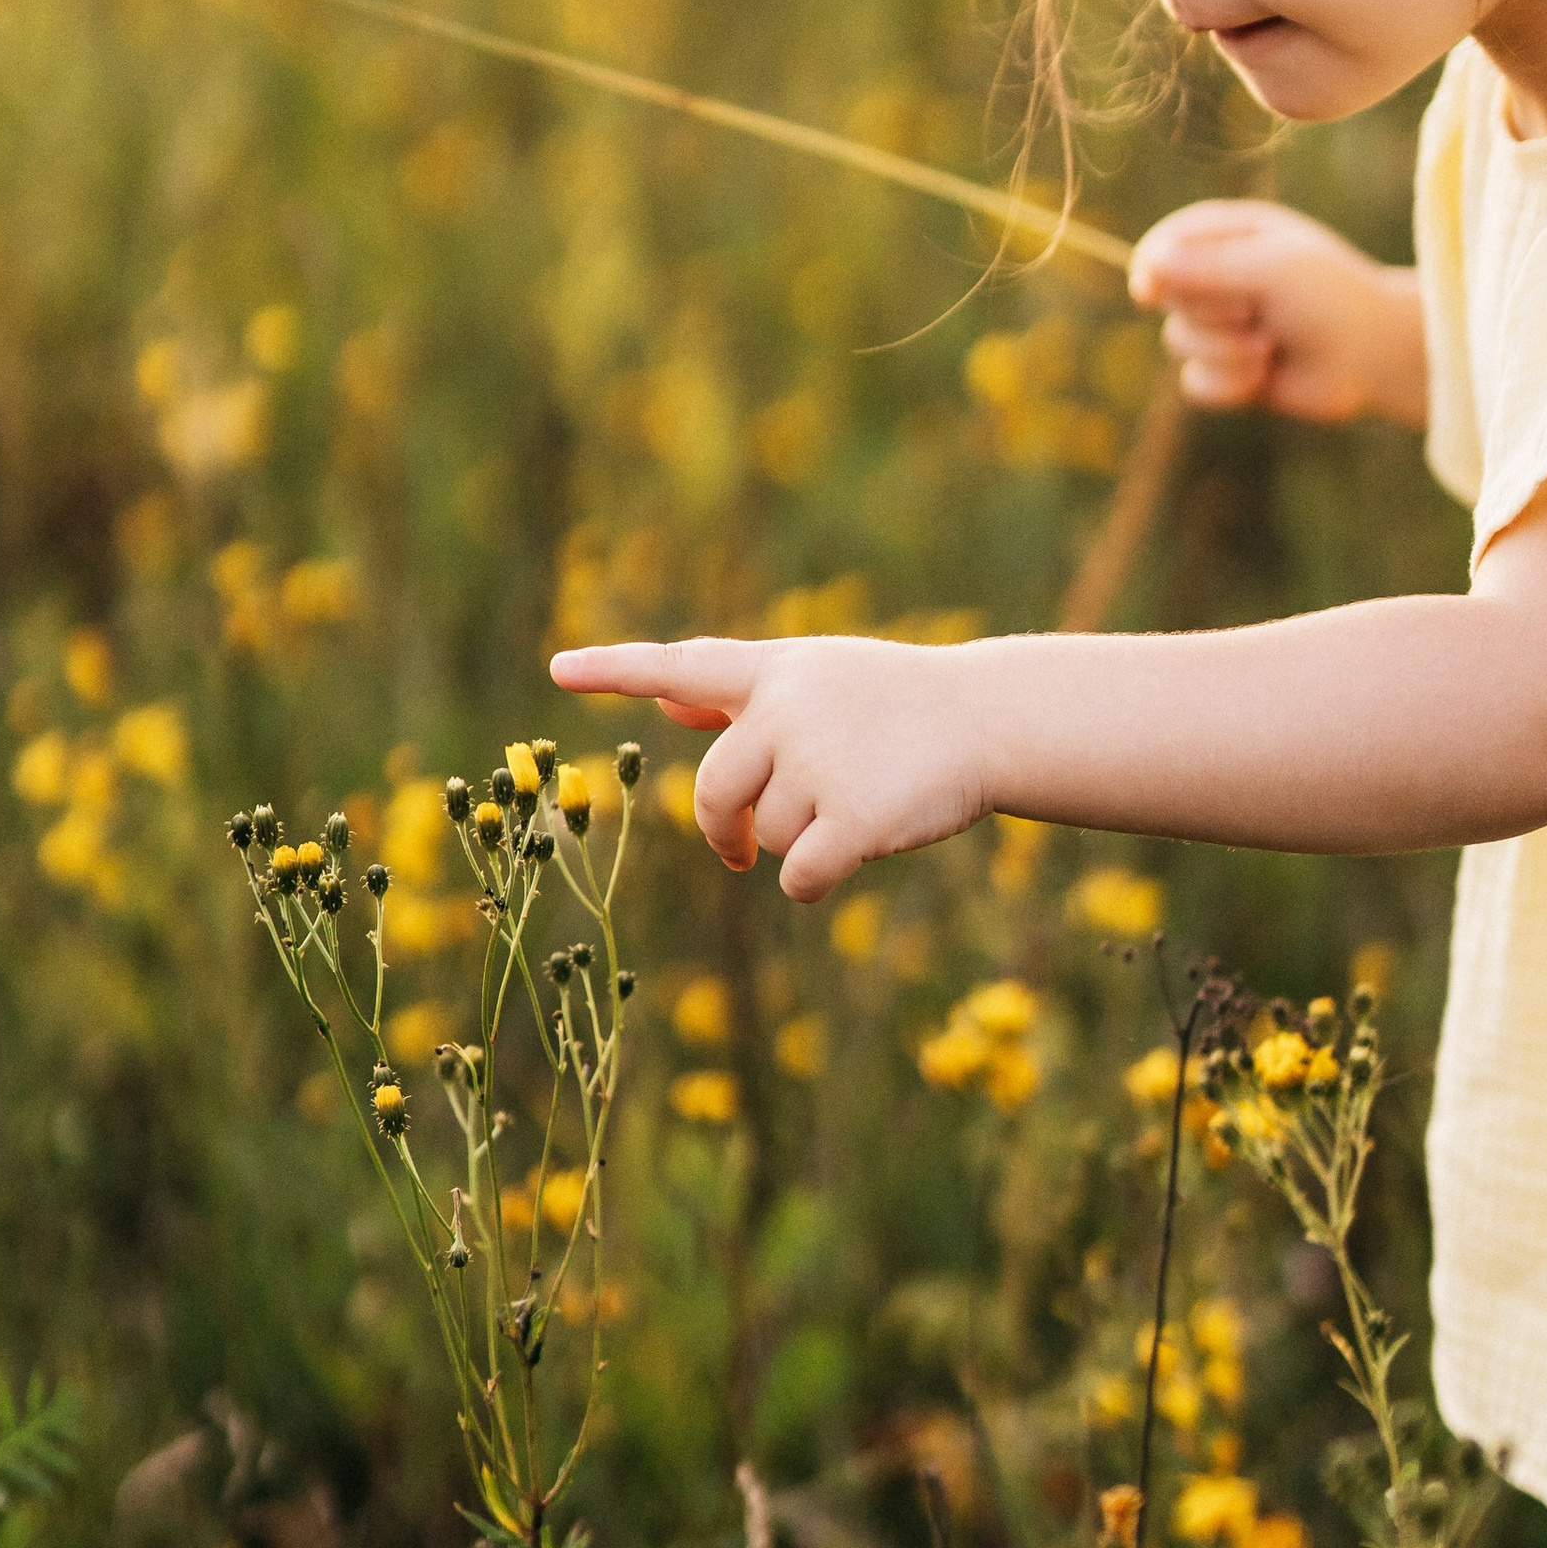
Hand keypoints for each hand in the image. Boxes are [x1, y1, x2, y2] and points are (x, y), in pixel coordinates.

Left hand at [550, 634, 992, 899]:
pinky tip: (853, 855)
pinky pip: (799, 876)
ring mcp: (821, 762)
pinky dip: (814, 883)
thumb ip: (739, 695)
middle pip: (715, 791)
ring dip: (797, 843)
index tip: (556, 670)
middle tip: (738, 852)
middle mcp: (789, 709)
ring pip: (766, 836)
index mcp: (776, 672)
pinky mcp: (854, 817)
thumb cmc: (897, 704)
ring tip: (852, 807)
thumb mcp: (817, 680)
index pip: (682, 664)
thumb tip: (667, 700)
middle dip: (724, 830)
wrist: (990, 720)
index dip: (615, 670)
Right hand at [1128, 201, 1424, 423]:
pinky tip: (1263, 378)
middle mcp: (1225, 278)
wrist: (1375, 357)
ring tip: (1268, 348)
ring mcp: (1226, 328)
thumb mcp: (1272, 268)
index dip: (1152, 263)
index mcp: (1236, 236)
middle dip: (1207, 312)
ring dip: (1223, 350)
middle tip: (1254, 313)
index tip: (1148, 290)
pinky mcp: (1231, 373)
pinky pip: (1196, 383)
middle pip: (1169, 297)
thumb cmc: (1332, 297)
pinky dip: (1228, 384)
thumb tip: (1150, 264)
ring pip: (1178, 342)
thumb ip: (1209, 265)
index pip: (1170, 241)